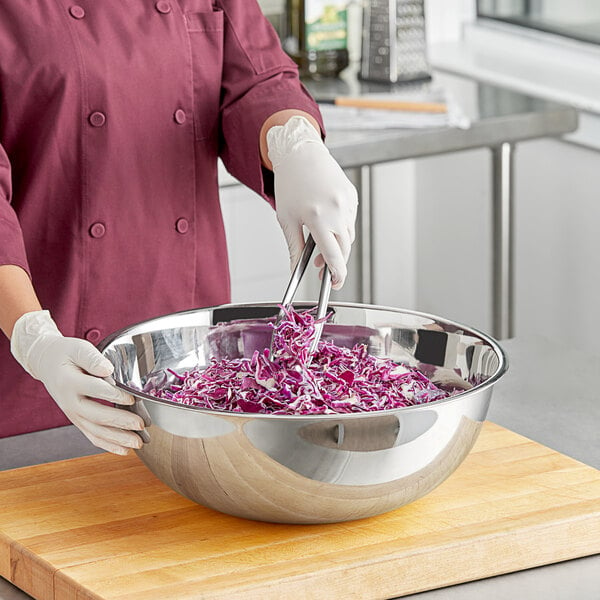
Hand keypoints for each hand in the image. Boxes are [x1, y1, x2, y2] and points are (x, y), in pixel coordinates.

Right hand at [11, 311, 143, 454]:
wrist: (47, 364)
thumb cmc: (67, 355)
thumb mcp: (78, 349)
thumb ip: (93, 359)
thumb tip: (108, 370)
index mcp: (69, 382)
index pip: (94, 390)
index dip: (114, 395)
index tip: (133, 398)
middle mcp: (70, 402)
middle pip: (96, 416)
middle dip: (120, 422)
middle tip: (141, 425)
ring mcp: (73, 414)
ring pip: (96, 431)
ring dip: (118, 439)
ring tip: (138, 443)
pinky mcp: (78, 421)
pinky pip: (92, 436)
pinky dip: (108, 445)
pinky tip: (125, 451)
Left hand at [267, 116, 357, 288]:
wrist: (300, 153)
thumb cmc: (290, 184)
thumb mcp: (287, 219)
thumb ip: (294, 248)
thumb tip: (295, 271)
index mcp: (318, 217)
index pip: (333, 255)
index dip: (336, 274)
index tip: (334, 284)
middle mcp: (337, 210)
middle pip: (344, 249)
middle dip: (335, 262)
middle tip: (320, 268)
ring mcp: (348, 203)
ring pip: (348, 235)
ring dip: (337, 244)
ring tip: (319, 243)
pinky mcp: (353, 196)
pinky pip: (350, 220)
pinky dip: (340, 227)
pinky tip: (327, 221)